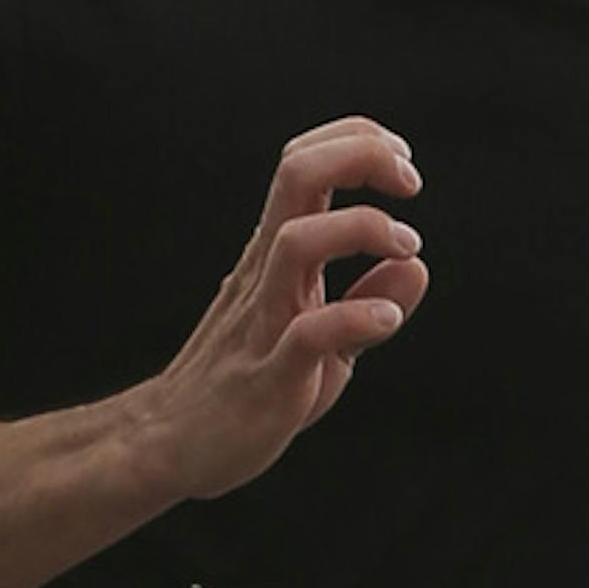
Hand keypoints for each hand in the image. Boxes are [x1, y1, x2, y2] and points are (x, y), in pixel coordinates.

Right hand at [140, 121, 426, 503]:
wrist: (172, 445)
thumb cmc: (246, 386)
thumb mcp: (322, 339)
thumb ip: (365, 299)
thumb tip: (416, 266)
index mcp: (276, 254)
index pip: (306, 162)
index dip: (359, 142)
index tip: (402, 166)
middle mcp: (266, 272)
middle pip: (297, 174)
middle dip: (362, 156)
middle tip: (410, 184)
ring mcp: (264, 318)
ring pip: (297, 240)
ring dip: (363, 228)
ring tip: (407, 246)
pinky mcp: (269, 374)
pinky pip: (309, 333)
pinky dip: (356, 317)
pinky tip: (386, 319)